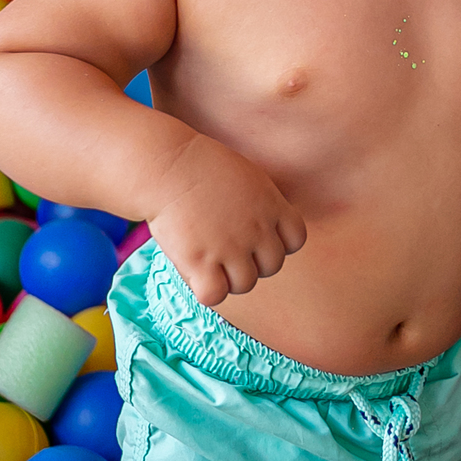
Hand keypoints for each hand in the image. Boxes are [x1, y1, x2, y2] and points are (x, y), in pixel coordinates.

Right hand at [146, 131, 306, 305]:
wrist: (165, 164)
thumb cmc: (199, 165)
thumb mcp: (247, 176)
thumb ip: (263, 204)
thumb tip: (265, 229)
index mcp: (272, 204)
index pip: (295, 240)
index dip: (276, 242)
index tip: (255, 236)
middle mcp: (257, 229)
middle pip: (272, 265)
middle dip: (252, 260)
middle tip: (226, 247)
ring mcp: (230, 247)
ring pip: (245, 284)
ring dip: (228, 277)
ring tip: (208, 258)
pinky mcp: (200, 261)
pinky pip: (215, 295)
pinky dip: (206, 290)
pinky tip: (194, 272)